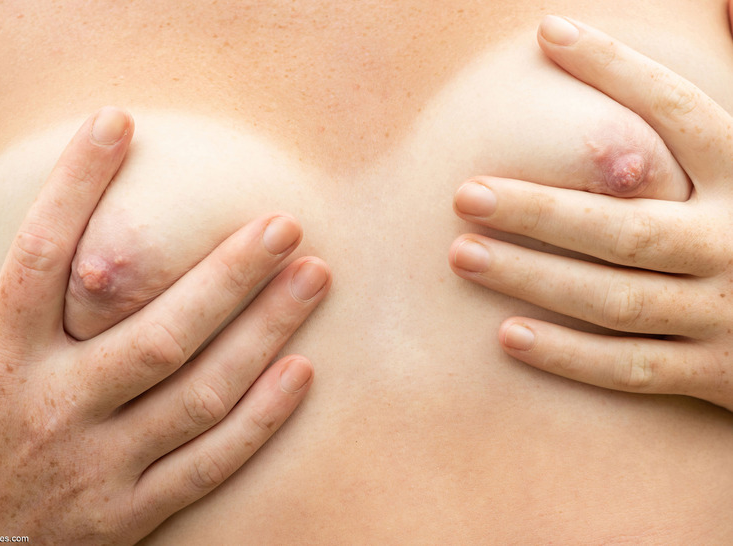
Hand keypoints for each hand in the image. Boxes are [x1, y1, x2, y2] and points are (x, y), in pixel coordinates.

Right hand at [0, 107, 329, 540]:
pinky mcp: (130, 514)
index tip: (117, 123)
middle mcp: (55, 410)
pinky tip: (302, 373)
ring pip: (198, 395)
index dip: (76, 185)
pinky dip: (258, 421)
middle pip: (157, 330)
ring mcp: (99, 468)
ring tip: (313, 279)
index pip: (40, 258)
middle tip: (284, 223)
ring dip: (263, 334)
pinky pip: (208, 465)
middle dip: (227, 274)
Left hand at [450, 17, 732, 410]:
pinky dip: (570, 356)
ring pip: (616, 299)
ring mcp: (726, 314)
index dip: (617, 70)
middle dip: (541, 211)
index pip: (680, 113)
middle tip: (464, 195)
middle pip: (625, 227)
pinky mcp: (714, 374)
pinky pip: (630, 369)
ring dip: (535, 279)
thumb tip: (730, 2)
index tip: (548, 33)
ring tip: (463, 255)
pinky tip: (506, 335)